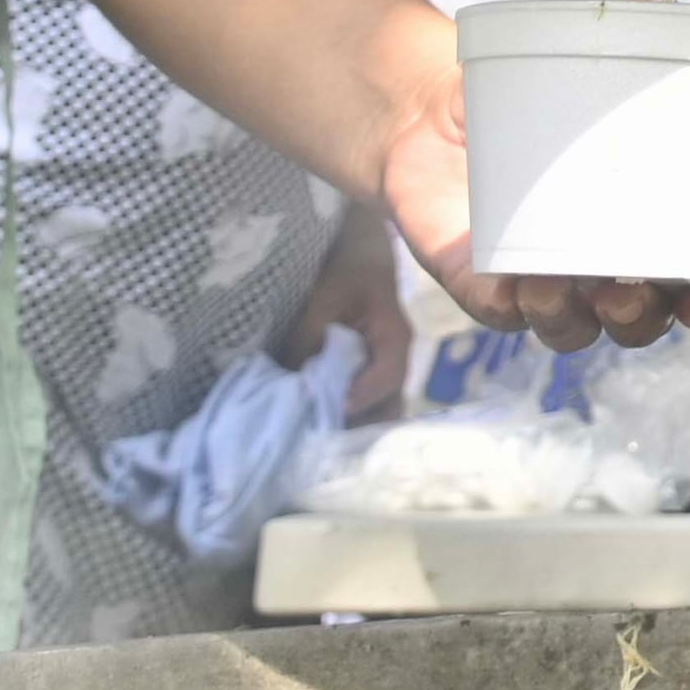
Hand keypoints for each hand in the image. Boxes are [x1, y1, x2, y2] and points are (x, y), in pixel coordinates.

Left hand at [277, 210, 415, 419]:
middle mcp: (397, 357)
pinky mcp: (373, 367)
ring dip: (357, 422)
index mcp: (394, 336)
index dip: (365, 395)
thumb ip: (308, 340)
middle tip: (329, 440)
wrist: (357, 248)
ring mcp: (387, 365)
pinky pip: (369, 398)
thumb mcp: (322, 299)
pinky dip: (351, 412)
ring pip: (382, 405)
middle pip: (391, 403)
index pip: (388, 375)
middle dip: (363, 425)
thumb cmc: (344, 269)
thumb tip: (292, 385)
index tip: (336, 409)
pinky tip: (324, 419)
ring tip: (323, 436)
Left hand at [374, 63, 689, 354]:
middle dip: (638, 317)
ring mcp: (537, 282)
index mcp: (635, 231)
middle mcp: (594, 269)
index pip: (685, 282)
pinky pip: (499, 313)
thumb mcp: (572, 75)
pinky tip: (515, 289)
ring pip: (568, 328)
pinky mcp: (479, 282)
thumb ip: (622, 45)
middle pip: (633, 322)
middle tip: (629, 288)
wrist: (431, 117)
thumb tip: (654, 1)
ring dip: (573, 318)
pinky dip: (510, 308)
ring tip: (564, 284)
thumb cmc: (526, 109)